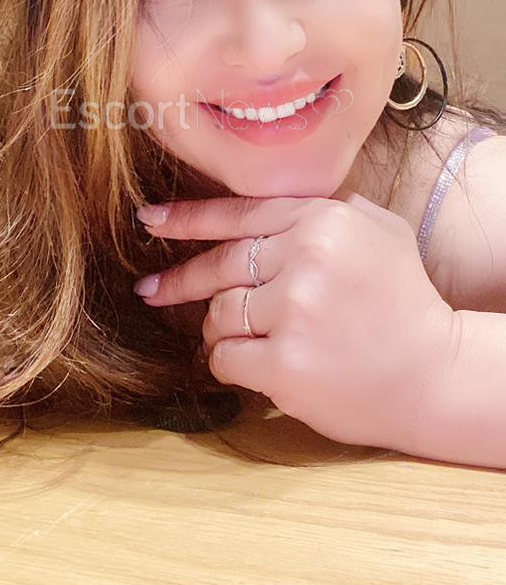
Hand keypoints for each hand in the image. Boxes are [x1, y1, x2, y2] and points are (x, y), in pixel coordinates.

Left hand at [134, 192, 455, 450]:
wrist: (436, 373)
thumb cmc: (405, 302)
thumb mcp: (378, 232)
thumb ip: (326, 211)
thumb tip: (270, 212)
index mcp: (321, 219)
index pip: (237, 215)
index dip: (186, 220)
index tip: (147, 222)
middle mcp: (304, 256)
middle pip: (219, 266)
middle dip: (180, 281)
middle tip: (151, 290)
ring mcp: (293, 310)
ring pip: (218, 314)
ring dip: (223, 329)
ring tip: (253, 340)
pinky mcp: (285, 363)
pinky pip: (225, 357)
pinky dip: (229, 363)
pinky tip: (255, 366)